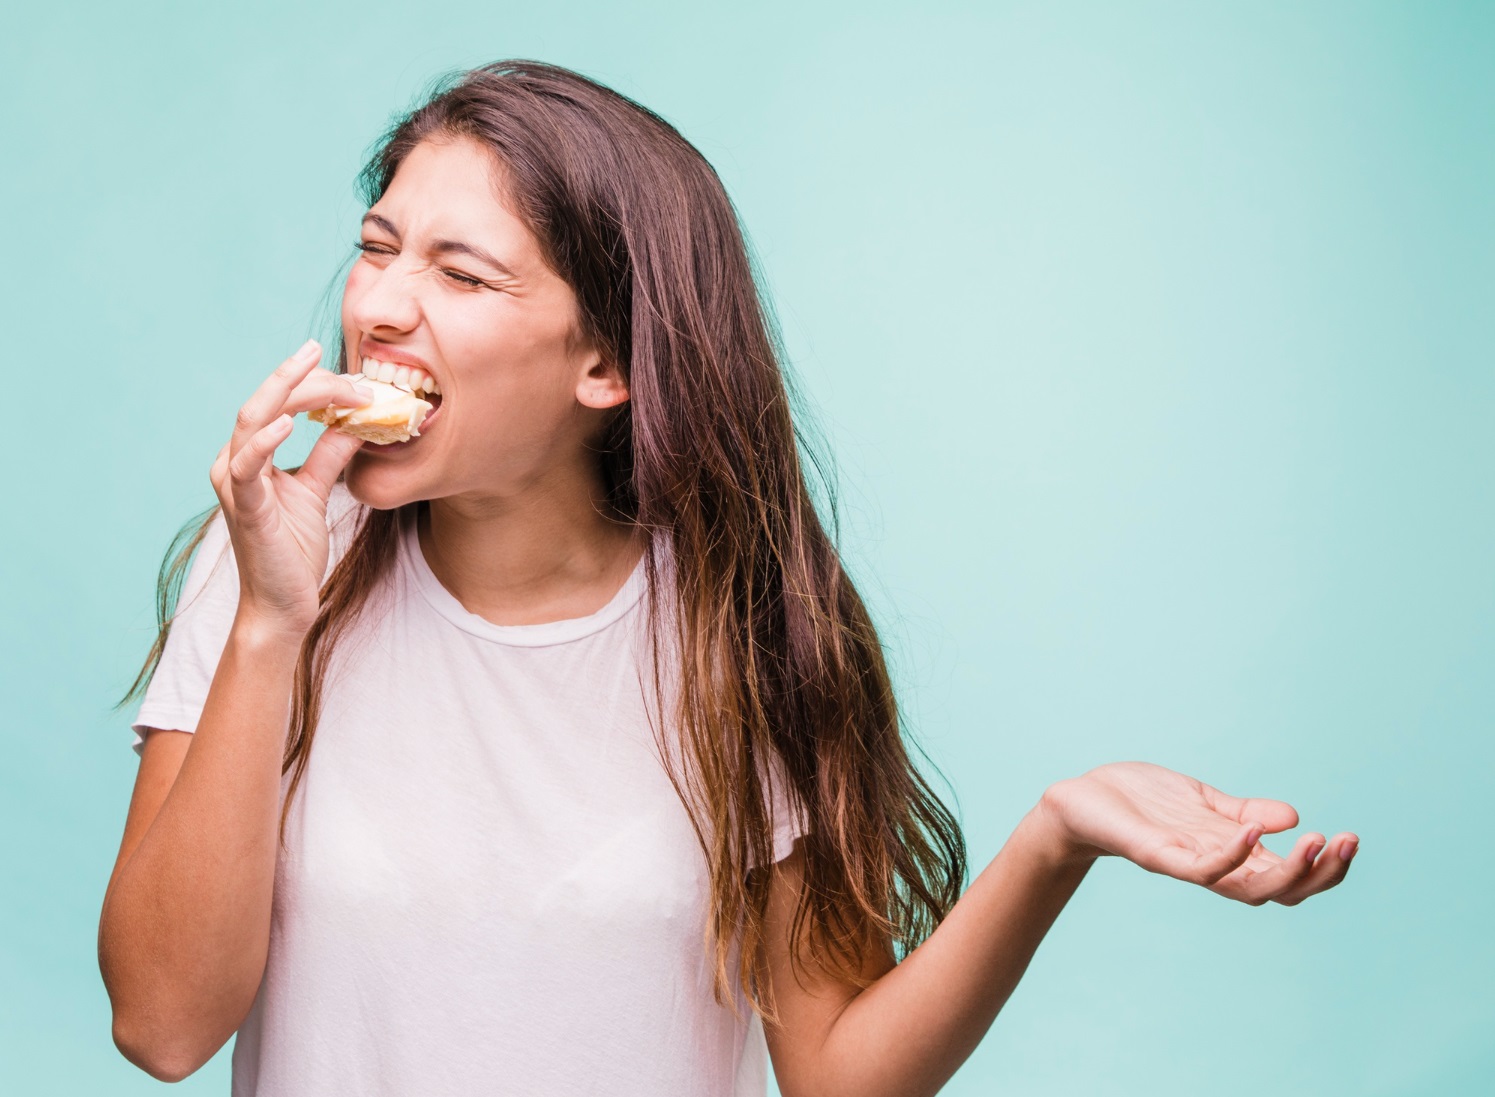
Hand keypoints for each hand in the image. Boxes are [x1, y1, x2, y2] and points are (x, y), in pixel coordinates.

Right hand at [208, 340, 371, 636]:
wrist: (284, 605)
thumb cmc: (293, 551)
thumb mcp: (316, 492)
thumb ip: (329, 455)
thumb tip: (354, 422)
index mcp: (249, 457)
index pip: (276, 404)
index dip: (312, 383)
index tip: (352, 374)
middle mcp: (233, 463)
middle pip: (263, 402)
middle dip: (301, 376)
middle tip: (333, 357)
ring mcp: (234, 484)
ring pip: (251, 420)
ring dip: (292, 395)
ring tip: (330, 380)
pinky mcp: (244, 508)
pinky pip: (246, 466)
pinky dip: (265, 440)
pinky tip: (291, 422)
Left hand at [1034, 761, 1357, 905]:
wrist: (1081, 802)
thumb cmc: (1139, 802)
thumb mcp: (1202, 802)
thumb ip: (1244, 811)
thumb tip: (1295, 817)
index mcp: (1230, 855)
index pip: (1289, 876)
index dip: (1324, 866)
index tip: (1352, 840)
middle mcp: (1215, 868)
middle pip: (1281, 892)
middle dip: (1320, 873)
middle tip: (1346, 843)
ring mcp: (1188, 866)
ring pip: (1248, 889)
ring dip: (1287, 871)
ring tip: (1314, 840)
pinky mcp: (1159, 857)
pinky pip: (1202, 869)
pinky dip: (1231, 854)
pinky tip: (1255, 831)